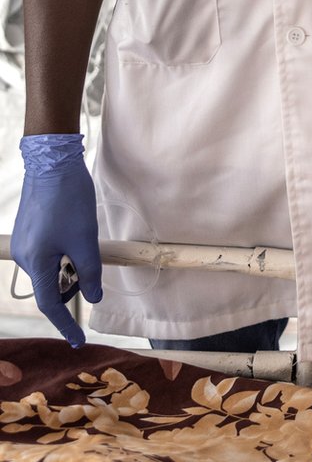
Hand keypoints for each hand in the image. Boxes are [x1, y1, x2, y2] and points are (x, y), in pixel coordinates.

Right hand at [11, 134, 101, 347]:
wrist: (53, 165)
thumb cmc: (69, 203)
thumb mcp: (86, 241)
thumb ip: (90, 273)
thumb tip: (94, 298)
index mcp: (35, 262)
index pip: (49, 303)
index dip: (65, 324)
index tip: (78, 341)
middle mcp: (24, 256)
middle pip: (49, 287)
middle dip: (72, 290)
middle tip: (93, 279)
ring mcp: (25, 244)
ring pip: (50, 271)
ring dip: (70, 272)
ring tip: (87, 250)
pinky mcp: (30, 233)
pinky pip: (47, 256)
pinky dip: (64, 259)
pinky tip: (77, 242)